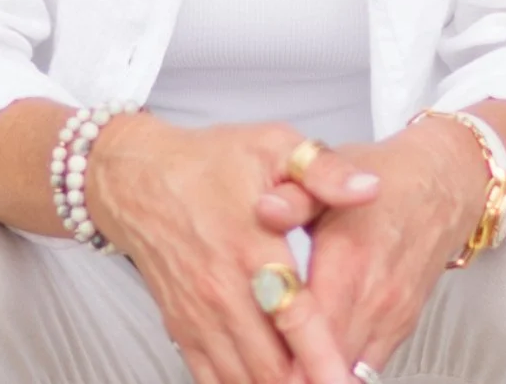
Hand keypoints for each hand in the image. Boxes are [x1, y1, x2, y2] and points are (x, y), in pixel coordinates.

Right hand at [86, 112, 381, 383]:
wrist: (138, 177)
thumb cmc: (207, 161)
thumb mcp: (272, 145)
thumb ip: (324, 171)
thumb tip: (368, 188)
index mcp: (253, 247)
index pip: (296, 318)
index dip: (325, 360)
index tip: (347, 381)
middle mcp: (224, 291)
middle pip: (273, 367)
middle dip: (308, 382)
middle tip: (339, 382)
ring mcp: (200, 316)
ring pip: (244, 380)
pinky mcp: (183, 328)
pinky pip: (211, 380)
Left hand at [254, 119, 488, 378]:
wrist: (442, 186)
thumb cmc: (385, 179)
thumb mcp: (332, 169)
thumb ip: (295, 196)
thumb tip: (265, 209)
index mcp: (348, 261)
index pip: (311, 331)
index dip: (280, 354)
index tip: (258, 362)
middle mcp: (373, 299)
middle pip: (328, 365)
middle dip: (290, 370)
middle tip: (259, 369)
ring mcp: (390, 319)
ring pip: (349, 373)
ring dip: (314, 373)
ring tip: (279, 369)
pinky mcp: (400, 329)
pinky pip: (366, 367)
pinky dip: (338, 368)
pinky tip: (311, 360)